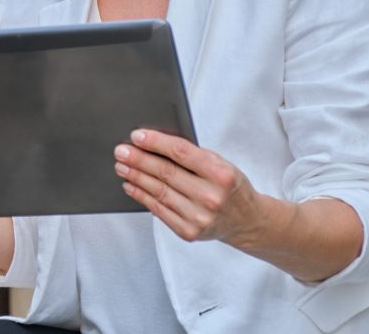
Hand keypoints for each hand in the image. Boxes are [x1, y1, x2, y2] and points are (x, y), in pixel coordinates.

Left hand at [113, 129, 265, 246]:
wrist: (247, 221)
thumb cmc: (230, 186)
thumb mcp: (221, 164)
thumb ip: (194, 155)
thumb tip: (154, 144)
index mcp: (222, 174)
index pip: (181, 153)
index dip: (156, 142)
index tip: (136, 135)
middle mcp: (211, 197)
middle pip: (166, 173)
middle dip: (139, 160)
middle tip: (121, 151)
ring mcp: (199, 217)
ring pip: (159, 192)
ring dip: (136, 177)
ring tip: (121, 166)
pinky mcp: (189, 232)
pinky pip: (159, 210)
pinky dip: (141, 196)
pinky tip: (131, 185)